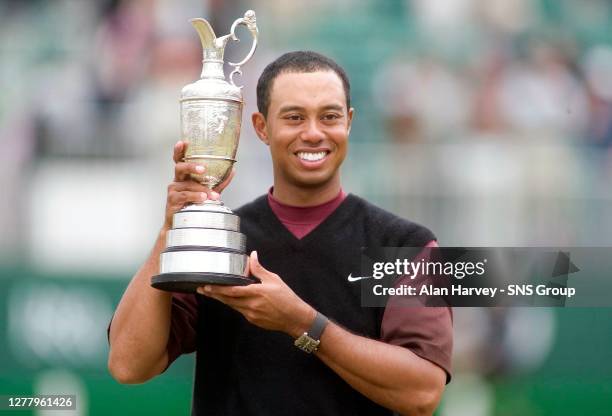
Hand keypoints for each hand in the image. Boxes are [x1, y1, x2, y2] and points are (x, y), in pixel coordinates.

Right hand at [164, 140, 234, 228]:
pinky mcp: (172, 200)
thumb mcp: (209, 191)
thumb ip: (219, 181)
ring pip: (187, 185)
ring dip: (201, 189)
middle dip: (191, 166)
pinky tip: (202, 199)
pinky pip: (185, 196)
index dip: (180, 150)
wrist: (183, 225)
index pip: (180, 159)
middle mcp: (177, 180)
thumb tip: (232, 170)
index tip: (183, 142)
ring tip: (212, 195)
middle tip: (203, 169)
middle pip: (180, 167)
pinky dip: (195, 197)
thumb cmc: (195, 205)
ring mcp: (173, 190)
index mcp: (184, 175)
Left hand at [197, 251, 315, 336]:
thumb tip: (252, 255)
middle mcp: (251, 304)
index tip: (206, 285)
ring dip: (221, 299)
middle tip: (201, 289)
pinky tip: (229, 300)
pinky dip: (233, 304)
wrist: (295, 318)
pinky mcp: (253, 320)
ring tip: (211, 293)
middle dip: (213, 294)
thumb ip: (259, 269)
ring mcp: (251, 314)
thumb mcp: (274, 280)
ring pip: (232, 306)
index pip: (231, 291)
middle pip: (227, 300)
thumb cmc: (287, 298)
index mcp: (256, 292)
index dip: (217, 289)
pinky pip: (239, 311)